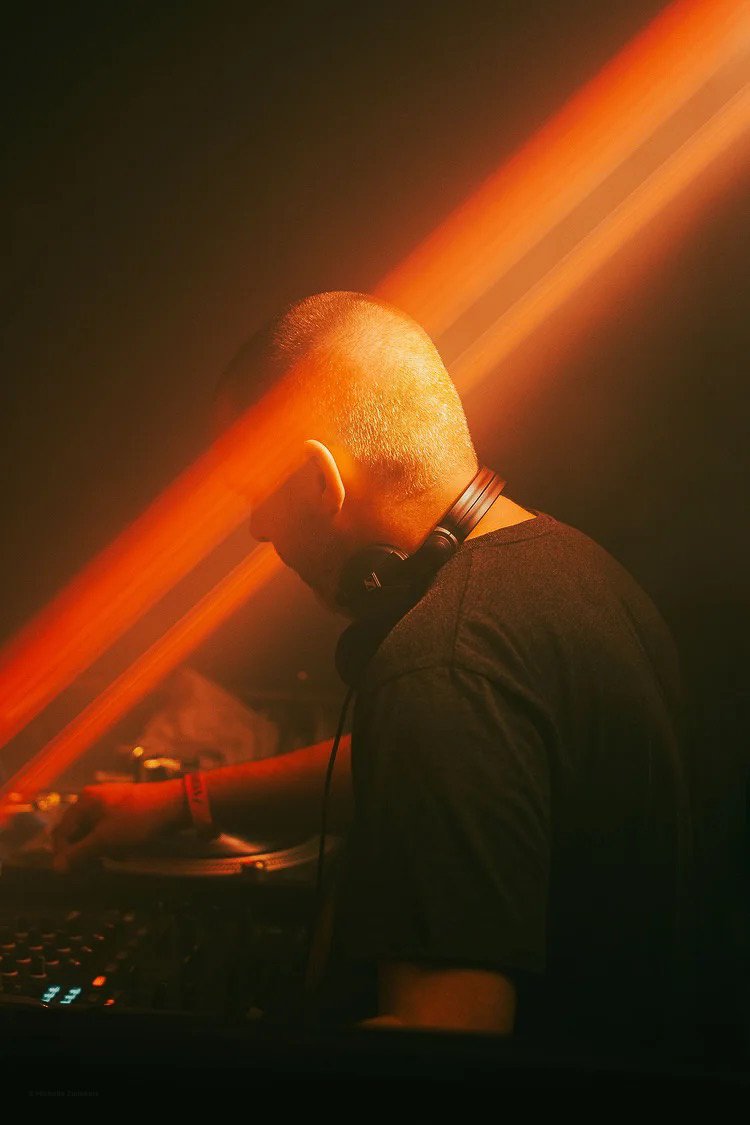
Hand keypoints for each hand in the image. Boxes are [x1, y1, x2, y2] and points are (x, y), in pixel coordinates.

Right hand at [51, 781, 186, 871]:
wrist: (174, 804)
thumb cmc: (136, 820)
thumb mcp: (106, 839)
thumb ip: (79, 853)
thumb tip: (56, 867)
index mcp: (85, 802)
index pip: (62, 832)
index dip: (64, 854)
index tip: (74, 872)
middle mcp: (93, 799)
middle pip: (77, 832)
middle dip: (86, 852)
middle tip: (97, 867)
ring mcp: (110, 803)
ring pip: (95, 833)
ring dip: (101, 850)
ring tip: (117, 858)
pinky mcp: (124, 809)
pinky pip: (110, 830)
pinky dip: (114, 843)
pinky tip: (126, 852)